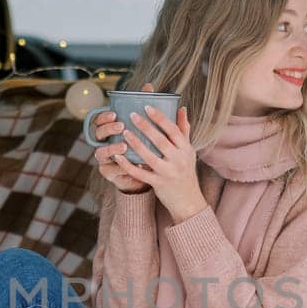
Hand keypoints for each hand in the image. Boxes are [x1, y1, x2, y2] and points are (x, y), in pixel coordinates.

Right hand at [92, 83, 154, 193]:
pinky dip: (116, 166)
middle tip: (120, 126)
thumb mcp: (146, 127)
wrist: (147, 172)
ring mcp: (105, 158)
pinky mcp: (109, 172)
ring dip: (110, 148)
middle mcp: (104, 143)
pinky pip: (108, 169)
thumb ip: (145, 108)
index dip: (103, 116)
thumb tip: (149, 87)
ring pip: (100, 152)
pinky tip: (125, 163)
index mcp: (110, 130)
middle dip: (107, 129)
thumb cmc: (144, 146)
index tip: (114, 113)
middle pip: (98, 134)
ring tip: (123, 146)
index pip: (100, 120)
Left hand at [119, 98, 206, 223]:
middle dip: (145, 127)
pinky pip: (140, 173)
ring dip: (135, 143)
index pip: (173, 130)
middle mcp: (178, 160)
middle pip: (160, 141)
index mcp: (186, 149)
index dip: (160, 117)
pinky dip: (128, 164)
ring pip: (149, 156)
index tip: (147, 106)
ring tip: (124, 132)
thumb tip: (181, 108)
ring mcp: (167, 173)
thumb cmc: (186, 171)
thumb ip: (183, 130)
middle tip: (131, 115)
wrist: (188, 200)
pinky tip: (118, 156)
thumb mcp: (188, 151)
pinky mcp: (157, 183)